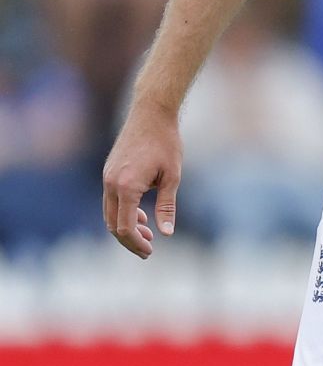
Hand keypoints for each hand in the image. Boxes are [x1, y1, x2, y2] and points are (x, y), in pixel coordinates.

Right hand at [101, 101, 183, 257]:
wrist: (151, 114)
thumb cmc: (166, 143)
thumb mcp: (172, 176)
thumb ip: (167, 206)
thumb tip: (165, 234)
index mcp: (126, 187)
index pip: (124, 226)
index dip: (136, 243)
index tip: (150, 251)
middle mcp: (111, 183)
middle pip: (112, 224)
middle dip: (129, 240)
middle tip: (148, 250)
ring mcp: (107, 177)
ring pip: (109, 213)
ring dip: (125, 226)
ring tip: (147, 234)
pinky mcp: (109, 172)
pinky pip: (111, 200)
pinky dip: (123, 212)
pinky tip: (141, 216)